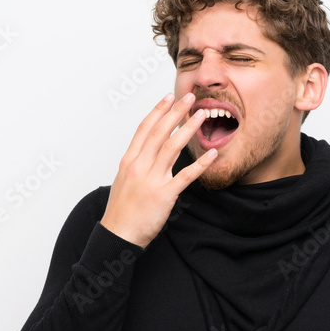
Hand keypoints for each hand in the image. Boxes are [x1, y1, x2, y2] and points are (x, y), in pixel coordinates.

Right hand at [99, 92, 216, 247]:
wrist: (118, 234)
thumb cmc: (121, 211)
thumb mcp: (123, 181)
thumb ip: (136, 164)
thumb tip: (146, 153)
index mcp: (129, 160)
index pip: (145, 128)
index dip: (158, 110)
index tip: (169, 96)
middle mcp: (139, 166)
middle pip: (159, 132)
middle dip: (176, 112)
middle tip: (190, 97)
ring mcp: (151, 179)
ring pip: (172, 147)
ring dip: (188, 129)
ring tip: (201, 116)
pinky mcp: (164, 195)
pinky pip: (185, 176)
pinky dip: (200, 164)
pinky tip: (211, 154)